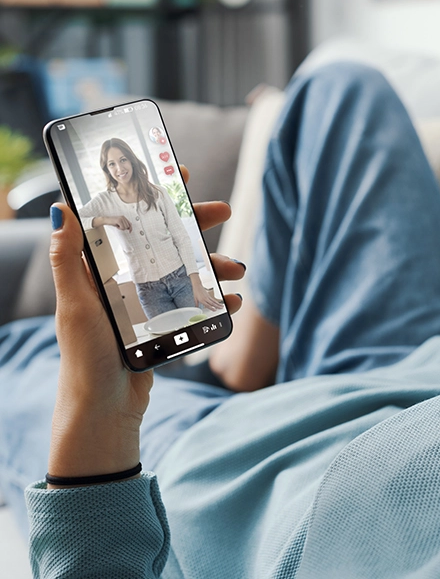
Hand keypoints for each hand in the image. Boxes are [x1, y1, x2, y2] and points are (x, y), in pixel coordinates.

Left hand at [47, 165, 243, 484]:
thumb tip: (59, 208)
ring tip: (238, 270)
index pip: (130, 219)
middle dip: (196, 224)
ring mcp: (152, 300)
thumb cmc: (85, 355)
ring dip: (216, 266)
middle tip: (223, 210)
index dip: (153, 195)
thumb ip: (68, 258)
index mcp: (106, 267)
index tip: (177, 174)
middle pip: (168, 240)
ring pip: (190, 271)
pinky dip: (217, 301)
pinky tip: (232, 302)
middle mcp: (130, 278)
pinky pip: (198, 304)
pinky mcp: (168, 323)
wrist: (105, 407)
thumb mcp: (76, 303)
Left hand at [189, 273, 223, 311]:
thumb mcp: (195, 299)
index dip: (212, 308)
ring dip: (218, 304)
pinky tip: (218, 303)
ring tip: (222, 306)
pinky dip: (216, 301)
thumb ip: (196, 304)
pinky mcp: (209, 295)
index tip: (215, 310)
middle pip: (212, 303)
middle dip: (217, 306)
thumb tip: (196, 308)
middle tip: (221, 308)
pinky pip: (213, 299)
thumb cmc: (196, 291)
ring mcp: (208, 297)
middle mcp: (206, 298)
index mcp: (202, 300)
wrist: (197, 286)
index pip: (208, 305)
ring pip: (214, 301)